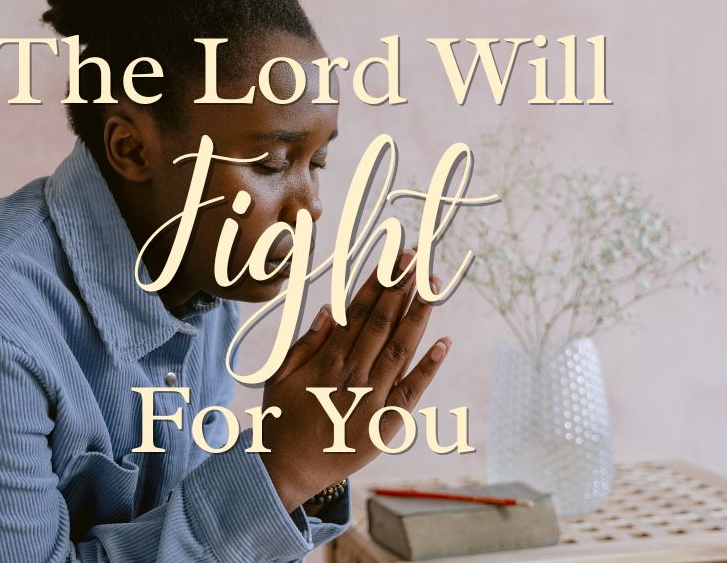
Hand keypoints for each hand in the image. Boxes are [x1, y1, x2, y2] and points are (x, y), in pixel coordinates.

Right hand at [258, 251, 450, 509]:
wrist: (287, 470)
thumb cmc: (281, 419)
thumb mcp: (280, 375)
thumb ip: (306, 342)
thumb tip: (331, 309)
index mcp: (327, 360)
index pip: (358, 310)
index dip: (378, 281)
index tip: (395, 256)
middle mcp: (353, 374)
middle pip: (382, 322)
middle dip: (401, 286)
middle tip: (418, 255)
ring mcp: (371, 399)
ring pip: (400, 348)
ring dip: (419, 314)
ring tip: (433, 284)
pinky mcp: (385, 425)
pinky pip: (411, 391)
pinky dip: (429, 367)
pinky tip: (445, 342)